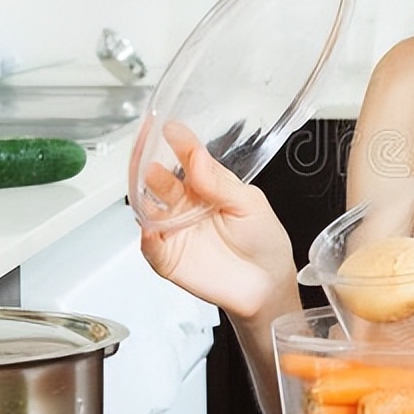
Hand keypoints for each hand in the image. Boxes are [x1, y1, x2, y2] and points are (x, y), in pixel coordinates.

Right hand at [138, 122, 297, 319]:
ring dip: (146, 198)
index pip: (189, 159)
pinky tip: (152, 231)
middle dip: (156, 169)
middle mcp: (186, 204)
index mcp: (208, 185)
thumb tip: (198, 158)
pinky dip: (148, 240)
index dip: (180, 144)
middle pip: (162, 182)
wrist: (267, 283)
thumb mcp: (250, 205)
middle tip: (155, 161)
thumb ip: (221, 184)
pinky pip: (152, 248)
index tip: (172, 130)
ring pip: (151, 211)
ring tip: (149, 185)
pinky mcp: (170, 258)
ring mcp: (176, 230)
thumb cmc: (263, 240)